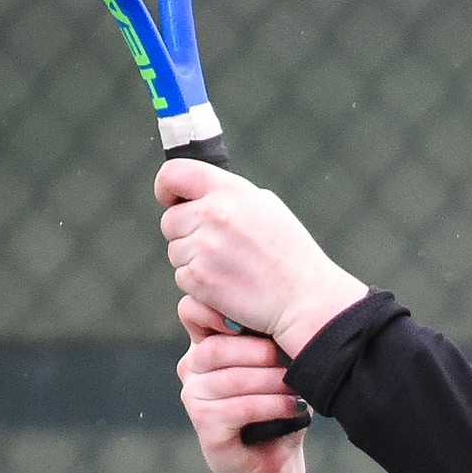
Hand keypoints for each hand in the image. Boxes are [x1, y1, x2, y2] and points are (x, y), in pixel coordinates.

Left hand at [155, 159, 367, 357]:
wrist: (305, 298)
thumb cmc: (290, 256)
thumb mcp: (267, 210)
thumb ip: (229, 198)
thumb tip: (195, 196)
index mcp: (231, 191)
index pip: (174, 174)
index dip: (166, 188)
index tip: (172, 201)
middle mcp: (214, 214)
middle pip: (171, 221)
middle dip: (187, 235)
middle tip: (220, 251)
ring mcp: (204, 246)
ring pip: (176, 251)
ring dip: (194, 262)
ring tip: (232, 270)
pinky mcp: (198, 277)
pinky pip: (182, 277)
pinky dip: (199, 285)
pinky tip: (229, 287)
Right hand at [176, 295, 308, 472]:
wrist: (275, 460)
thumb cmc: (280, 406)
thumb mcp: (280, 365)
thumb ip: (269, 338)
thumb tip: (284, 315)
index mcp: (207, 343)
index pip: (192, 310)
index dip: (216, 308)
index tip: (253, 320)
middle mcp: (192, 366)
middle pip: (217, 346)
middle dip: (262, 353)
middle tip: (293, 361)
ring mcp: (193, 395)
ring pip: (230, 378)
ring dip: (272, 382)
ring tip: (297, 388)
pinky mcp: (203, 423)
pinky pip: (236, 408)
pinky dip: (270, 406)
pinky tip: (293, 408)